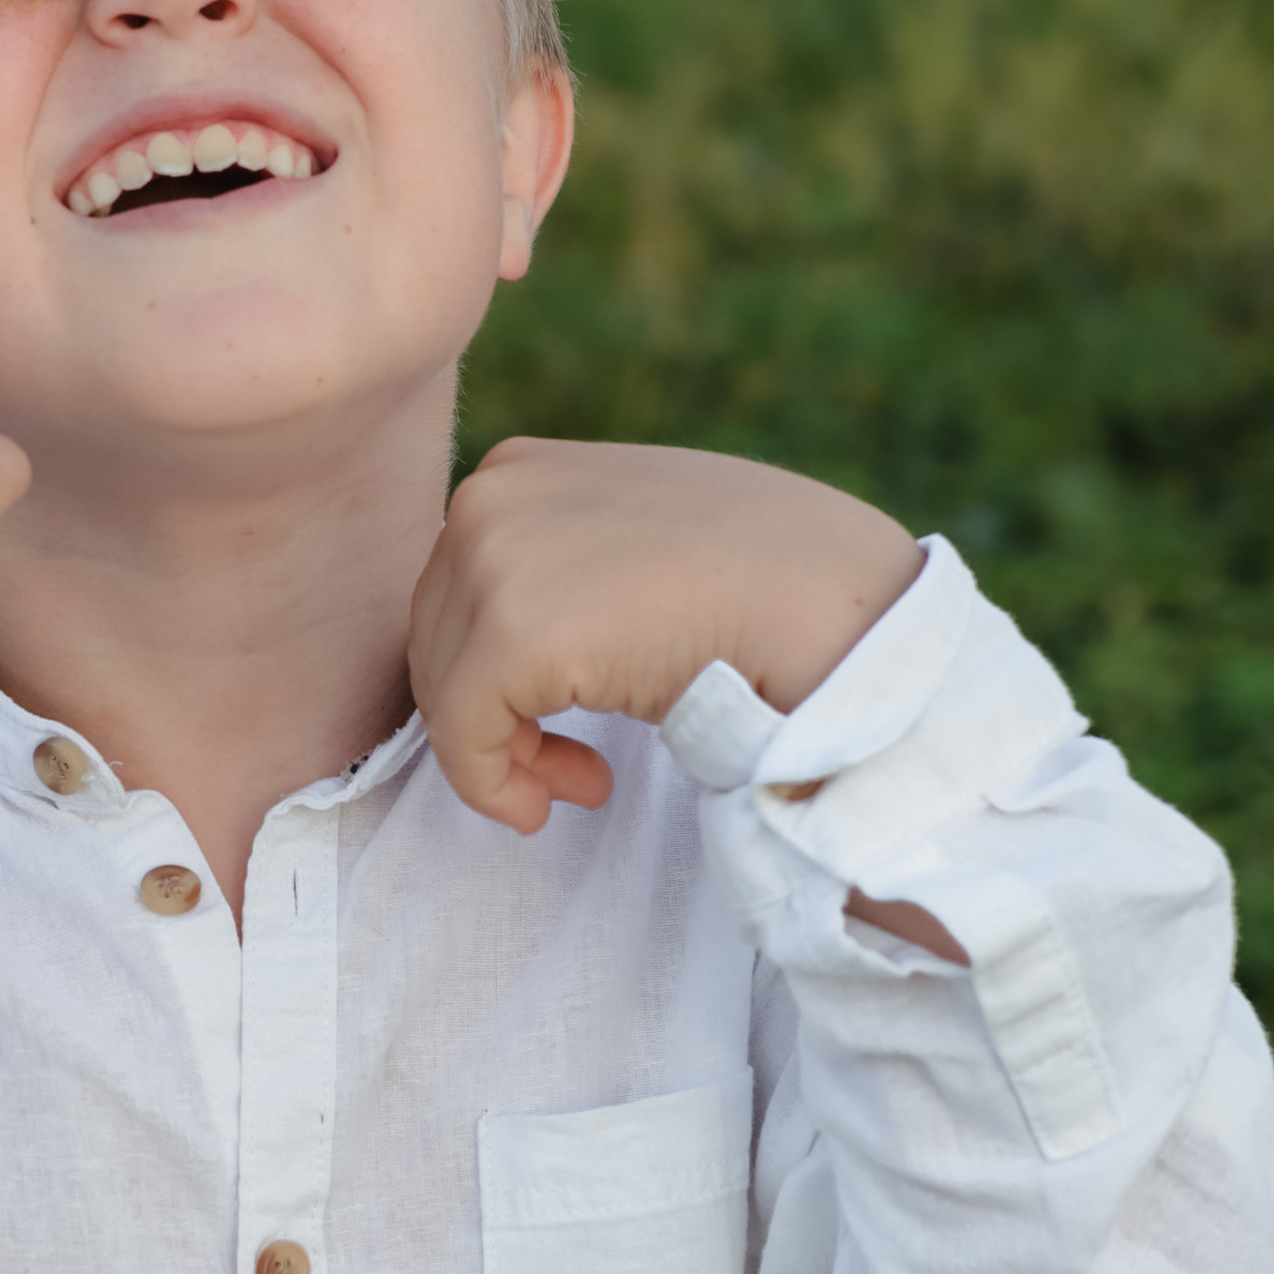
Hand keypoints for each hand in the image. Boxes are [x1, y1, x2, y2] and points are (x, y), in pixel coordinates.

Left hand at [408, 437, 923, 836]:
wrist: (835, 602)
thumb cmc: (762, 582)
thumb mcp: (639, 541)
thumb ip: (566, 567)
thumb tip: (513, 646)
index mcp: (520, 470)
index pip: (456, 592)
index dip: (492, 671)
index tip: (557, 724)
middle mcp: (491, 497)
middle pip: (438, 642)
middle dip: (495, 716)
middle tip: (572, 770)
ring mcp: (496, 559)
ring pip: (447, 694)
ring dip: (507, 756)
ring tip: (581, 783)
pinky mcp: (512, 635)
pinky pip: (461, 739)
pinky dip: (496, 788)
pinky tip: (561, 803)